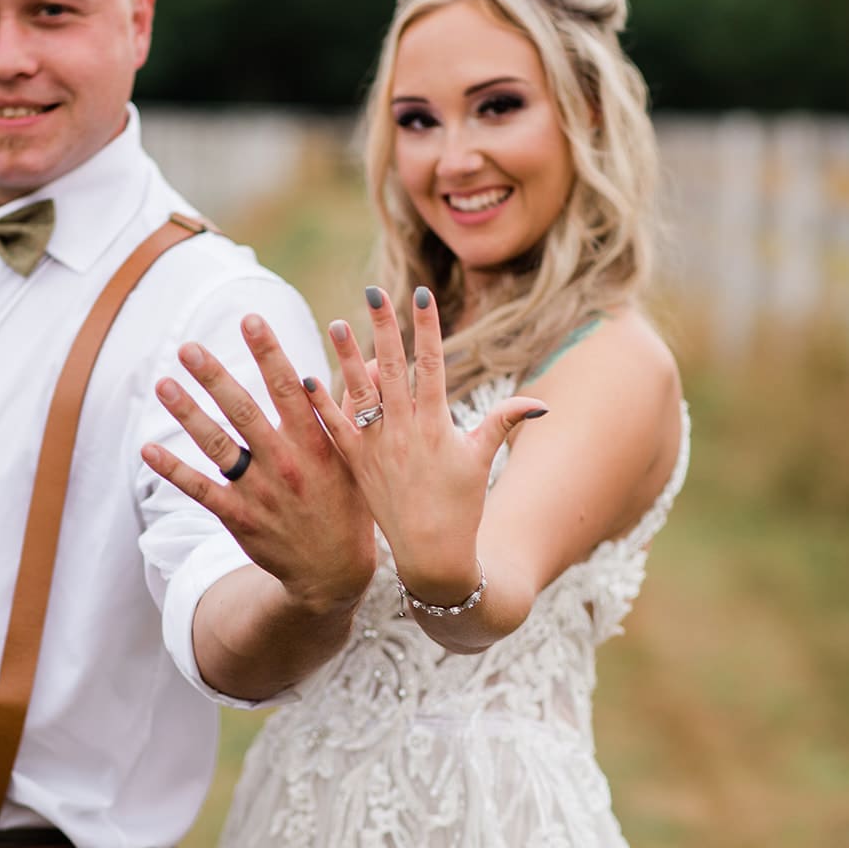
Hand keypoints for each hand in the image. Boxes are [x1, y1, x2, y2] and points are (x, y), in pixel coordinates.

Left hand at [142, 312, 376, 613]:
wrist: (334, 573)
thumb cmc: (349, 507)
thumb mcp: (360, 457)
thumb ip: (355, 407)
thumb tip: (371, 358)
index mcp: (316, 444)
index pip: (290, 389)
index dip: (270, 353)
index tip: (251, 320)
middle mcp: (285, 464)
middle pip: (244, 412)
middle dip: (215, 377)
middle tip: (189, 348)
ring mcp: (259, 492)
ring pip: (218, 446)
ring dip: (188, 414)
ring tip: (163, 384)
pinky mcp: (239, 517)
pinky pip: (200, 490)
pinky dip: (173, 470)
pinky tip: (148, 448)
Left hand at [303, 286, 546, 605]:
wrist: (431, 555)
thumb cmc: (462, 506)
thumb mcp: (483, 460)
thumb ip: (504, 422)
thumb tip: (541, 402)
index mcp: (436, 426)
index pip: (431, 365)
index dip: (426, 328)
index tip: (421, 294)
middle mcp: (404, 432)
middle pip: (392, 369)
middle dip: (384, 328)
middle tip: (373, 292)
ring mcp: (377, 448)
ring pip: (359, 393)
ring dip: (347, 358)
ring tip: (337, 324)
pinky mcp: (356, 465)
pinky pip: (335, 429)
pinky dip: (321, 405)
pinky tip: (307, 379)